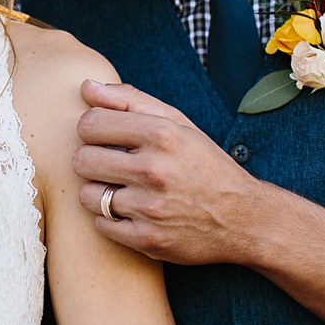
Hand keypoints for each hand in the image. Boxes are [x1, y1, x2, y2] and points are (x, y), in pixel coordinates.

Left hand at [72, 80, 261, 265]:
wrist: (242, 218)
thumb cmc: (203, 164)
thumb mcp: (177, 123)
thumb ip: (129, 100)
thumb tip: (85, 85)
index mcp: (162, 134)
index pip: (90, 124)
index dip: (92, 130)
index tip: (106, 137)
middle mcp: (155, 170)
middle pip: (81, 160)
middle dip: (91, 160)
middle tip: (110, 164)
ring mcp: (150, 208)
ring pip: (87, 195)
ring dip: (99, 192)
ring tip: (120, 189)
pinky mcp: (147, 239)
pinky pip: (101, 225)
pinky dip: (111, 220)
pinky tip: (131, 212)